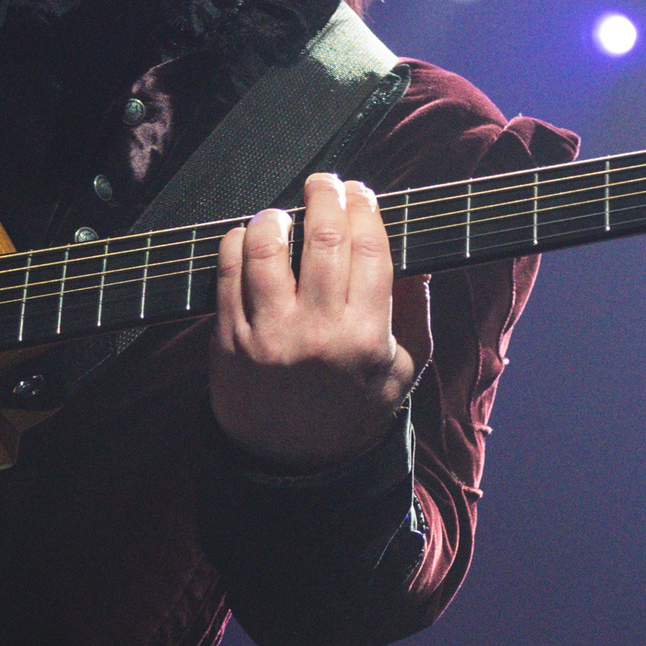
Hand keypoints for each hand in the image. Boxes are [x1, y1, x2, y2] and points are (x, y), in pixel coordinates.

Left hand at [209, 172, 417, 469]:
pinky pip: (226, 271)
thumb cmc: (355, 408)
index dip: (365, 208)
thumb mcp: (404, 368)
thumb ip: (414, 309)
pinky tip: (249, 236)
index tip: (362, 191)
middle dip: (325, 194)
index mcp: (366, 337)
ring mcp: (267, 335)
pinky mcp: (228, 338)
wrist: (295, 464)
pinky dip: (237, 241)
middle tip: (325, 182)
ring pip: (265, 247)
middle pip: (322, 236)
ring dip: (276, 216)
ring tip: (284, 212)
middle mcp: (315, 332)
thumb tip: (419, 252)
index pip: (369, 248)